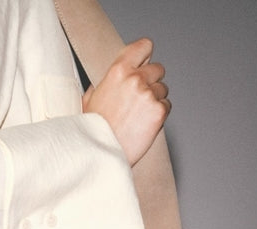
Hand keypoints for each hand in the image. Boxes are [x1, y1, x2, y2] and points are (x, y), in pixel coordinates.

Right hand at [82, 38, 170, 165]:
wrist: (101, 153)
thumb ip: (102, 84)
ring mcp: (149, 95)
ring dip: (155, 99)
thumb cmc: (94, 130)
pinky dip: (159, 114)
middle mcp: (135, 79)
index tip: (145, 63)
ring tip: (139, 115)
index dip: (146, 56)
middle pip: (158, 69)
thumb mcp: (90, 99)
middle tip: (140, 98)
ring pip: (163, 89)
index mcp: (118, 70)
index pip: (144, 47)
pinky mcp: (159, 111)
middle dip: (151, 81)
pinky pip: (167, 105)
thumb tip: (105, 81)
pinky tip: (144, 123)